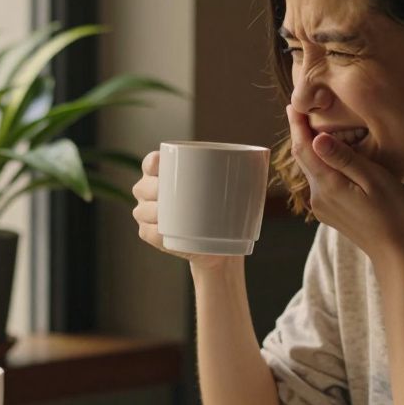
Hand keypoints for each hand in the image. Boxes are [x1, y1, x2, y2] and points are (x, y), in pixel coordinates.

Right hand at [132, 150, 242, 272]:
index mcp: (165, 173)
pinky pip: (146, 233)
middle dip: (154, 189)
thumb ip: (239, 173)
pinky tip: (164, 231)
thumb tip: (262, 158)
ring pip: (142, 211)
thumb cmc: (225, 212)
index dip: (153, 162)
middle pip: (143, 186)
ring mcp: (147, 214)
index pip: (151, 162)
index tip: (164, 163)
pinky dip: (154, 233)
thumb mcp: (233, 190)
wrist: (221, 246)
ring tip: (173, 215)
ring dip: (154, 212)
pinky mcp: (152, 236)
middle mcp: (150, 192)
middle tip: (176, 194)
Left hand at [285, 105, 403, 261]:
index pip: (303, 148)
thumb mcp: (374, 179)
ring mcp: (322, 206)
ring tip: (314, 127)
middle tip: (299, 109)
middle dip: (301, 134)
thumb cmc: (393, 213)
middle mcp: (318, 196)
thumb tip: (316, 138)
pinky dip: (321, 165)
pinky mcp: (329, 212)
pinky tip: (331, 156)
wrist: (396, 252)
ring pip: (311, 170)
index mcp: (328, 184)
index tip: (292, 104)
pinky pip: (320, 181)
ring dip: (311, 149)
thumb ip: (344, 159)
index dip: (296, 125)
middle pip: (303, 158)